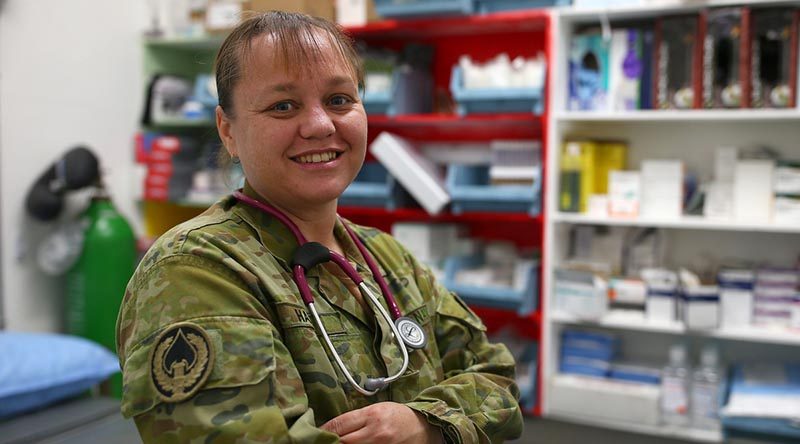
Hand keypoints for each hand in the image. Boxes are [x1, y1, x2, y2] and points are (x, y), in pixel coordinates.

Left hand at [320, 402, 443, 443]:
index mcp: (372, 415)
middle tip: (321, 442)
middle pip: (343, 441)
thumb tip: (332, 426)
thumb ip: (356, 418)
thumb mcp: (377, 409)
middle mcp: (376, 432)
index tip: (314, 433)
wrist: (423, 427)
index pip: (340, 424)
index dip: (323, 430)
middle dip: (331, 442)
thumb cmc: (398, 416)